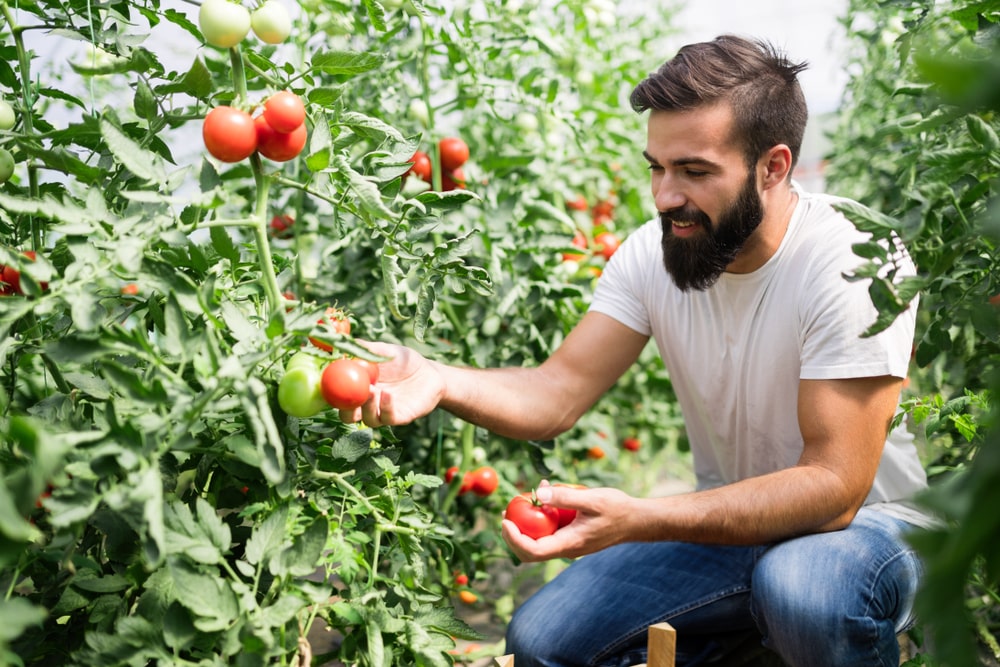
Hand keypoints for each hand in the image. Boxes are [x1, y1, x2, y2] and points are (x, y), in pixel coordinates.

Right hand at [338, 341, 445, 426]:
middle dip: (344, 408)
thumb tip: (339, 341)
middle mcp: (367, 405)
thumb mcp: (381, 351)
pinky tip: (387, 394)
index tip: (325, 383)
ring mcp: (382, 413)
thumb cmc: (402, 361)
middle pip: (347, 415)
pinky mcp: (400, 417)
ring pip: (367, 419)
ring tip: (371, 389)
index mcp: (358, 390)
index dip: (329, 394)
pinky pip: (388, 417)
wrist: (430, 372)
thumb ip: (362, 348)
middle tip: (346, 395)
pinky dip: (385, 406)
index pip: (337, 397)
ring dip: (366, 406)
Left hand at [501, 481, 636, 561]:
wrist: (636, 520)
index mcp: (569, 544)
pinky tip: (541, 497)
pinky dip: (540, 518)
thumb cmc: (617, 509)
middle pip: (529, 552)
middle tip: (505, 513)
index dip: (514, 539)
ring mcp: (568, 544)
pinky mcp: (570, 536)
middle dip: (513, 535)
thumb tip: (539, 493)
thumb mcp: (592, 499)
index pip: (533, 551)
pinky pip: (549, 532)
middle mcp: (566, 548)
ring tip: (519, 501)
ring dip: (525, 526)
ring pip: (538, 542)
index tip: (505, 521)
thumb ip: (565, 497)